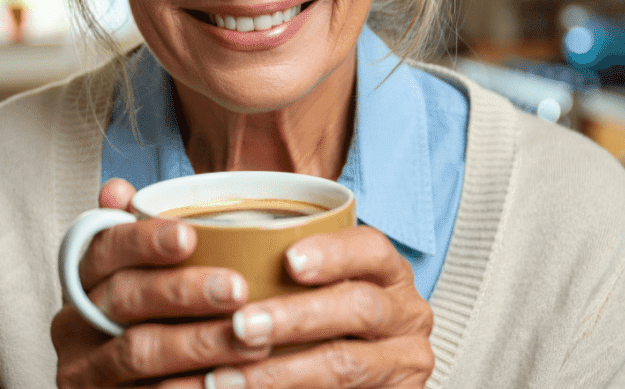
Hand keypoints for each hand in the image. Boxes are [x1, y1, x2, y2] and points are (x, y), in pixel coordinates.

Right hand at [52, 179, 272, 387]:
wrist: (135, 388)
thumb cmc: (147, 325)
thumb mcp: (140, 279)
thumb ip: (138, 239)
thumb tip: (117, 190)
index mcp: (83, 281)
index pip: (106, 249)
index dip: (144, 240)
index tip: (189, 235)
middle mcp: (73, 324)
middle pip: (124, 299)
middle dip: (183, 291)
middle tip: (237, 288)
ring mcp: (84, 371)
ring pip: (137, 351)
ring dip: (198, 344)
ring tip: (252, 340)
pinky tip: (229, 382)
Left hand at [205, 226, 433, 388]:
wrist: (346, 384)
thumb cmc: (324, 326)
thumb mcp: (315, 292)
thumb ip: (285, 277)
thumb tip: (217, 253)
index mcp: (388, 273)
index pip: (370, 249)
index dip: (333, 253)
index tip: (289, 261)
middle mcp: (407, 313)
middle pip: (358, 306)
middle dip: (296, 317)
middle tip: (242, 326)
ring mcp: (405, 360)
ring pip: (346, 364)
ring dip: (282, 372)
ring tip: (226, 378)